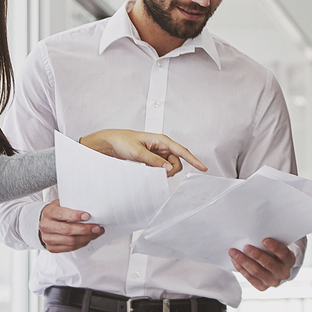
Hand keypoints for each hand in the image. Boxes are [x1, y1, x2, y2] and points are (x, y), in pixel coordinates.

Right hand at [37, 200, 102, 252]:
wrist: (45, 222)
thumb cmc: (56, 212)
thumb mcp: (61, 204)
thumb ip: (72, 206)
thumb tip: (91, 209)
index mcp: (48, 212)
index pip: (61, 214)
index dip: (75, 216)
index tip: (87, 216)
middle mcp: (45, 226)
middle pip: (68, 230)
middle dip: (85, 229)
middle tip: (97, 227)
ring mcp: (47, 238)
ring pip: (71, 241)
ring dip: (86, 238)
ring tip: (95, 233)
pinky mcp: (51, 248)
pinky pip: (70, 248)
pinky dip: (81, 244)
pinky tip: (87, 239)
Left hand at [79, 129, 206, 176]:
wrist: (109, 143)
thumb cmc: (122, 141)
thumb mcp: (137, 152)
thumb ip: (154, 161)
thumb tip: (168, 169)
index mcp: (161, 140)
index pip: (181, 151)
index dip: (194, 160)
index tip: (203, 168)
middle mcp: (161, 145)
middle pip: (177, 161)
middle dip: (170, 169)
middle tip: (156, 171)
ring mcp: (157, 152)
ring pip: (169, 166)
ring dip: (162, 171)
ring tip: (148, 168)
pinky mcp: (152, 158)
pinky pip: (161, 167)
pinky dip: (157, 171)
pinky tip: (147, 169)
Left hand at [230, 238, 295, 290]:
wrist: (275, 268)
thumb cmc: (273, 252)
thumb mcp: (276, 246)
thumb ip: (268, 242)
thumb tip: (252, 234)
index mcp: (289, 260)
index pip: (284, 253)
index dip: (275, 247)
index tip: (265, 240)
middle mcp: (283, 272)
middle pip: (269, 264)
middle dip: (256, 255)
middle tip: (246, 247)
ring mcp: (273, 281)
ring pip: (257, 272)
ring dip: (244, 261)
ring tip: (233, 252)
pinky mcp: (262, 287)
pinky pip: (250, 278)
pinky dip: (241, 268)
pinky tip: (234, 260)